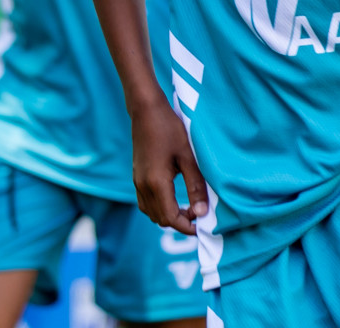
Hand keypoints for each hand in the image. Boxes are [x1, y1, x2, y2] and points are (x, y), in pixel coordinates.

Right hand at [130, 97, 208, 234]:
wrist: (146, 111)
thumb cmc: (169, 129)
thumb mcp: (188, 157)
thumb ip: (195, 186)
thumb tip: (202, 212)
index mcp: (156, 183)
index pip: (170, 219)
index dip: (187, 227)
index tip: (203, 225)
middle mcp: (143, 186)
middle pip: (160, 219)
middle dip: (180, 222)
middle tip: (199, 214)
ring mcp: (137, 182)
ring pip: (151, 212)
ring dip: (169, 215)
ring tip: (189, 207)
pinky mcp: (137, 176)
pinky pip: (146, 202)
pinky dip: (159, 207)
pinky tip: (174, 198)